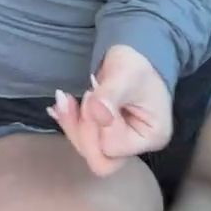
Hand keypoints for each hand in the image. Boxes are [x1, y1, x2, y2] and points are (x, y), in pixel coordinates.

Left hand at [47, 44, 172, 176]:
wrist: (135, 51)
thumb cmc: (137, 62)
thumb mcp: (126, 73)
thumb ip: (110, 95)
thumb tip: (97, 115)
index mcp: (151, 136)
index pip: (112, 146)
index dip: (95, 124)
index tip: (92, 92)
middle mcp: (137, 146)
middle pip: (100, 159)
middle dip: (79, 131)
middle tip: (67, 100)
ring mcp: (123, 142)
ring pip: (89, 150)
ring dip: (72, 125)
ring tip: (62, 100)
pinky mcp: (108, 134)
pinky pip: (86, 138)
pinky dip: (71, 123)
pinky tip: (59, 108)